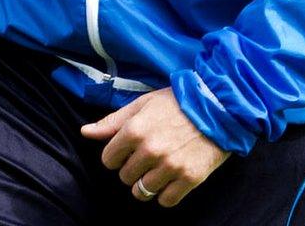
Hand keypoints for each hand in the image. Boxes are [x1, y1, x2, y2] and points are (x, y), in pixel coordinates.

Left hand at [81, 88, 228, 207]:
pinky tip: (169, 181)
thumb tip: (85, 132)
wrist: (219, 108)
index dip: (115, 156)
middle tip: (144, 160)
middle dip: (130, 170)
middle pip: (125, 177)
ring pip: (143, 191)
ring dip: (145, 185)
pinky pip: (167, 200)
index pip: (108, 159)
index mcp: (134, 131)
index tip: (125, 152)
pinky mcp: (190, 178)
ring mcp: (171, 166)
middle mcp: (150, 151)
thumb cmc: (177, 103)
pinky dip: (165, 195)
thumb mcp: (141, 104)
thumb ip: (112, 122)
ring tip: (155, 172)